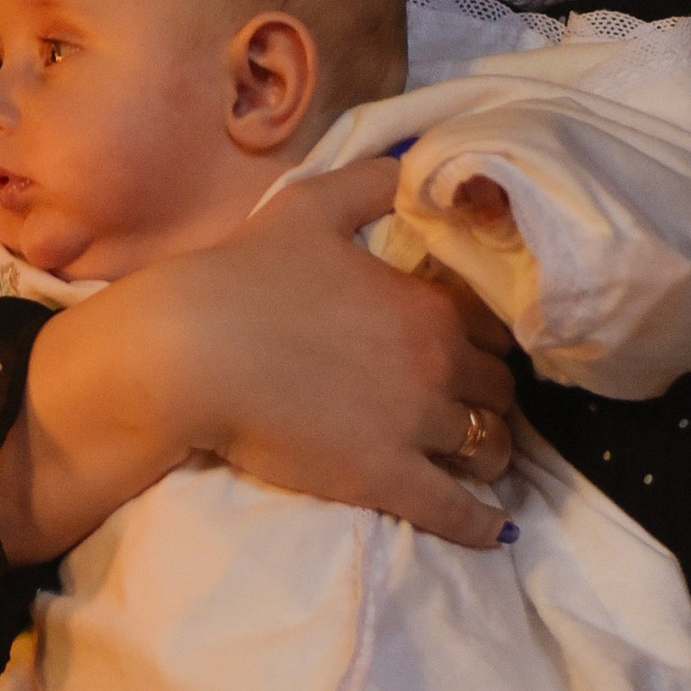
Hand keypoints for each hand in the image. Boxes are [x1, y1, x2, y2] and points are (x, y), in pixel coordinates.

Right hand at [0, 159, 518, 560]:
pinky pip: (458, 511)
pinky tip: (494, 528)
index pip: (495, 328)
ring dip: (492, 453)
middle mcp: (437, 363)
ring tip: (481, 460)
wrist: (190, 350)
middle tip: (477, 405)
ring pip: (490, 447)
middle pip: (500, 390)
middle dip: (493, 397)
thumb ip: (372, 181)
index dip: (491, 340)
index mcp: (426, 304)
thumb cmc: (244, 274)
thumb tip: (415, 162)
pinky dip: (482, 522)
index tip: (478, 350)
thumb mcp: (312, 205)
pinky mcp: (385, 478)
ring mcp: (415, 425)